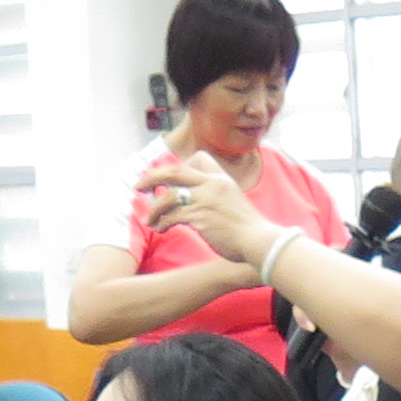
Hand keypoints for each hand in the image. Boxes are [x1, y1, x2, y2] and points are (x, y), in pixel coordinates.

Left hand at [138, 149, 276, 268]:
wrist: (261, 242)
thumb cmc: (250, 229)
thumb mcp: (235, 202)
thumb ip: (219, 197)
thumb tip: (203, 204)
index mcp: (221, 179)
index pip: (198, 158)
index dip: (181, 166)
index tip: (172, 179)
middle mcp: (212, 184)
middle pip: (175, 171)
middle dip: (153, 177)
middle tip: (139, 186)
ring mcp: (205, 200)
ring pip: (168, 196)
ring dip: (154, 208)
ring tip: (150, 219)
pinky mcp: (200, 217)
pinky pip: (172, 216)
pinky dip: (162, 223)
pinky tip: (160, 229)